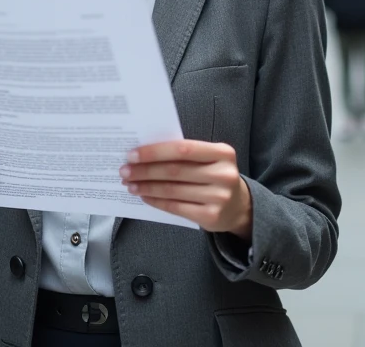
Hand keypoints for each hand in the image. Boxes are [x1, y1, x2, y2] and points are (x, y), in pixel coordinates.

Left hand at [121, 140, 251, 236]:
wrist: (240, 206)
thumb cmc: (215, 176)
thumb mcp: (209, 160)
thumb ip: (185, 154)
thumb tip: (144, 154)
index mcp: (223, 153)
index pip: (183, 148)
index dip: (155, 151)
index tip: (132, 154)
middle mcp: (223, 174)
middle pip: (175, 170)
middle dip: (145, 170)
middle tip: (124, 170)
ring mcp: (219, 197)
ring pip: (172, 190)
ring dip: (146, 186)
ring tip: (130, 184)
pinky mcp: (211, 216)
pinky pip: (175, 207)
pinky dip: (156, 201)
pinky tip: (144, 196)